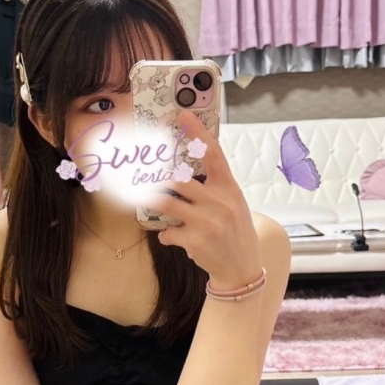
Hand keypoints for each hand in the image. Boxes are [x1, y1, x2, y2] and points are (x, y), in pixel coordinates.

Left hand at [137, 109, 262, 287]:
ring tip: (145, 200)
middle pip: (180, 179)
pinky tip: (172, 237)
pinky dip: (166, 235)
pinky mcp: (195, 241)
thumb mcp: (233, 205)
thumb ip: (215, 188)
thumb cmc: (235, 233)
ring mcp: (207, 223)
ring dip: (152, 202)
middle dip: (158, 177)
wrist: (241, 269)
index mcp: (229, 189)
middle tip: (143, 171)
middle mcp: (220, 203)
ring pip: (167, 204)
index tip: (183, 115)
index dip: (198, 132)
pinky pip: (168, 232)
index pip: (214, 154)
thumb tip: (186, 172)